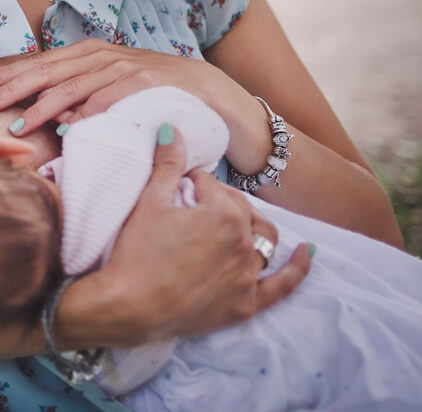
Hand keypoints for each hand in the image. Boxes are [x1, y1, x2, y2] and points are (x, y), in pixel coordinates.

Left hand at [0, 40, 270, 172]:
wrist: (219, 97)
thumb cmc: (160, 97)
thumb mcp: (115, 89)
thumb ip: (82, 93)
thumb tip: (44, 111)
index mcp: (93, 54)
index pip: (43, 62)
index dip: (11, 73)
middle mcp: (106, 55)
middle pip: (51, 69)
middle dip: (15, 86)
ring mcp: (128, 66)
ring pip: (76, 84)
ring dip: (45, 104)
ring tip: (20, 123)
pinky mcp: (150, 82)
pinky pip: (112, 96)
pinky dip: (88, 110)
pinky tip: (68, 125)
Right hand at [59, 128, 311, 347]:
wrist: (128, 307)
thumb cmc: (136, 253)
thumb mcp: (149, 203)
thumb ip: (168, 164)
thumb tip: (172, 129)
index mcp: (224, 214)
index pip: (211, 186)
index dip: (191, 183)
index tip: (175, 186)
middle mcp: (244, 243)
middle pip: (239, 209)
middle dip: (218, 201)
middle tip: (191, 204)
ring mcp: (248, 276)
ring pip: (263, 239)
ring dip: (252, 224)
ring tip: (236, 219)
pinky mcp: (245, 304)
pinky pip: (282, 285)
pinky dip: (298, 268)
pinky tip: (307, 252)